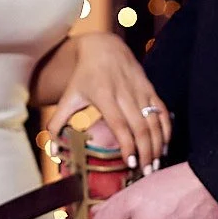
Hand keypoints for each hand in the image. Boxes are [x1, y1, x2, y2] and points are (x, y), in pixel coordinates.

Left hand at [44, 33, 170, 170]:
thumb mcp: (68, 97)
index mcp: (104, 96)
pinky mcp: (150, 88)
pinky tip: (164, 146)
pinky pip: (162, 111)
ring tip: (155, 164)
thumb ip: (56, 124)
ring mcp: (140, 90)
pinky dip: (166, 129)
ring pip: (154, 122)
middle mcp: (125, 93)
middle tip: (146, 172)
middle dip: (146, 152)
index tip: (129, 163)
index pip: (120, 125)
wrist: (103, 46)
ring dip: (158, 145)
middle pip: (141, 128)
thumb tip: (51, 150)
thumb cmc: (83, 75)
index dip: (127, 145)